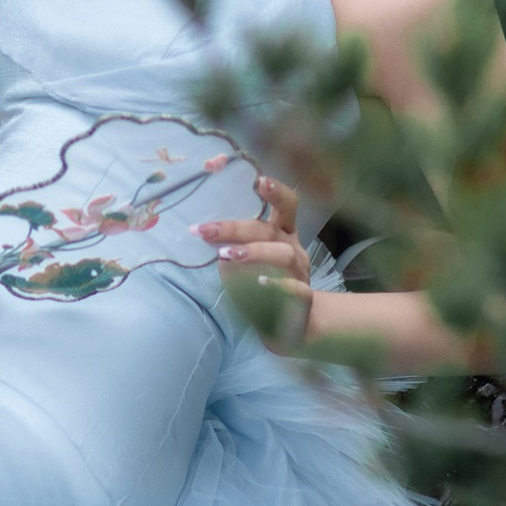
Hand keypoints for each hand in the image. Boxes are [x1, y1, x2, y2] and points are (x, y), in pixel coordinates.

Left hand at [194, 175, 311, 328]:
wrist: (291, 325)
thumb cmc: (264, 285)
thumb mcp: (247, 262)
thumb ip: (232, 246)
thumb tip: (203, 232)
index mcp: (283, 233)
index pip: (286, 205)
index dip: (275, 191)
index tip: (257, 180)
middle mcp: (294, 248)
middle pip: (271, 231)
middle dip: (237, 229)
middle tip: (206, 231)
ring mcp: (301, 274)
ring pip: (285, 255)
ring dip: (254, 253)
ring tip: (226, 256)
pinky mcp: (303, 299)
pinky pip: (296, 289)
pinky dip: (279, 285)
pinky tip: (261, 283)